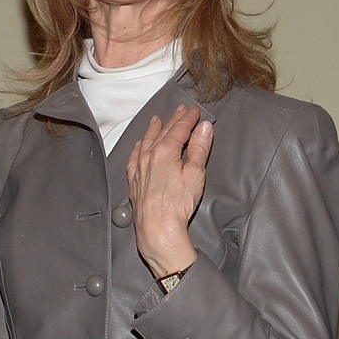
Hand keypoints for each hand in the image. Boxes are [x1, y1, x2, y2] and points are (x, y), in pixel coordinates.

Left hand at [127, 104, 213, 277]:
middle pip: (164, 132)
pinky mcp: (134, 180)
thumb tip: (204, 128)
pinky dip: (139, 146)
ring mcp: (139, 167)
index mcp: (166, 151)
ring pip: (147, 141)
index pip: (180, 129)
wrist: (157, 228)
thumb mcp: (196, 174)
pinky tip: (140, 145)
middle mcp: (149, 156)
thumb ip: (200, 149)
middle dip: (174, 119)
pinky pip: (134, 156)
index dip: (189, 118)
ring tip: (158, 120)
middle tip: (182, 110)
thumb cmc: (178, 204)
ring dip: (155, 129)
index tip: (196, 111)